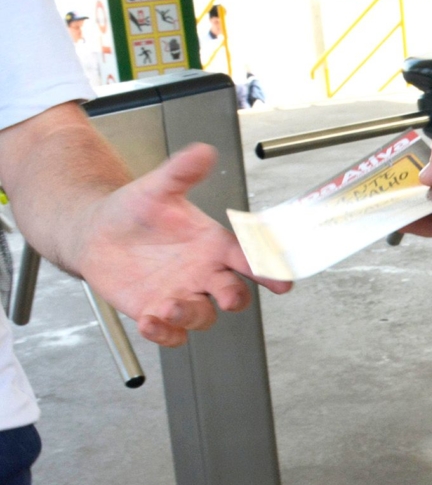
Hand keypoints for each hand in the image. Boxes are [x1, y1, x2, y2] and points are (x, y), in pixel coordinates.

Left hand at [74, 143, 290, 346]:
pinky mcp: (158, 313)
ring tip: (168, 307)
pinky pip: (171, 334)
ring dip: (191, 315)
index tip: (281, 280)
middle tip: (227, 297)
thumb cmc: (135, 212)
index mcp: (214, 245)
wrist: (97, 233)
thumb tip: (202, 150)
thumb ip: (182, 172)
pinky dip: (164, 334)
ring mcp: (183, 296)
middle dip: (234, 297)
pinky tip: (150, 322)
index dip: (268, 270)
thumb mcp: (157, 188)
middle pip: (234, 293)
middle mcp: (205, 274)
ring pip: (203, 316)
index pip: (249, 258)